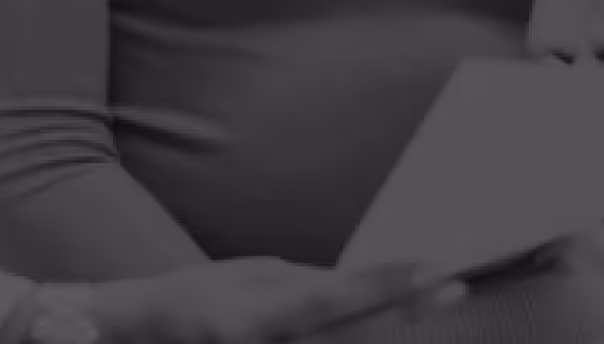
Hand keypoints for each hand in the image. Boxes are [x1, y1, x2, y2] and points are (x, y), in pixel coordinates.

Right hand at [91, 258, 464, 343]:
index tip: (431, 267)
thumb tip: (368, 285)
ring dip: (394, 331)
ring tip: (435, 301)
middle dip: (407, 310)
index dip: (385, 284)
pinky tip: (396, 324)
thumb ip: (310, 285)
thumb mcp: (252, 276)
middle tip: (452, 286)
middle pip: (356, 337)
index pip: (333, 301)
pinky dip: (367, 340)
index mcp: (251, 321)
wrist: (151, 337)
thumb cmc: (200, 298)